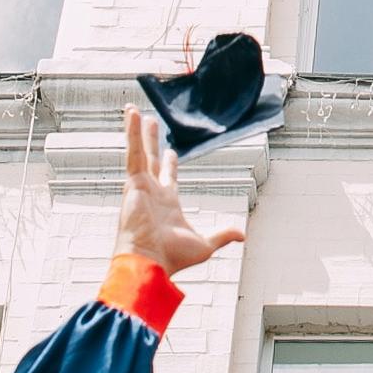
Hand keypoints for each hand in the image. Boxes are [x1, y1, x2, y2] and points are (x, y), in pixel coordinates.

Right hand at [120, 106, 245, 274]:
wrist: (149, 261)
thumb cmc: (172, 258)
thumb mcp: (204, 244)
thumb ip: (222, 235)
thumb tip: (242, 234)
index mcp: (166, 204)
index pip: (168, 178)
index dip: (169, 164)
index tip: (171, 151)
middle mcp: (151, 193)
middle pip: (152, 160)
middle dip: (151, 141)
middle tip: (150, 123)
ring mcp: (140, 186)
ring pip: (139, 152)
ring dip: (137, 131)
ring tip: (134, 111)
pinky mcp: (132, 182)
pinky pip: (132, 152)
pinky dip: (131, 133)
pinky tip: (131, 114)